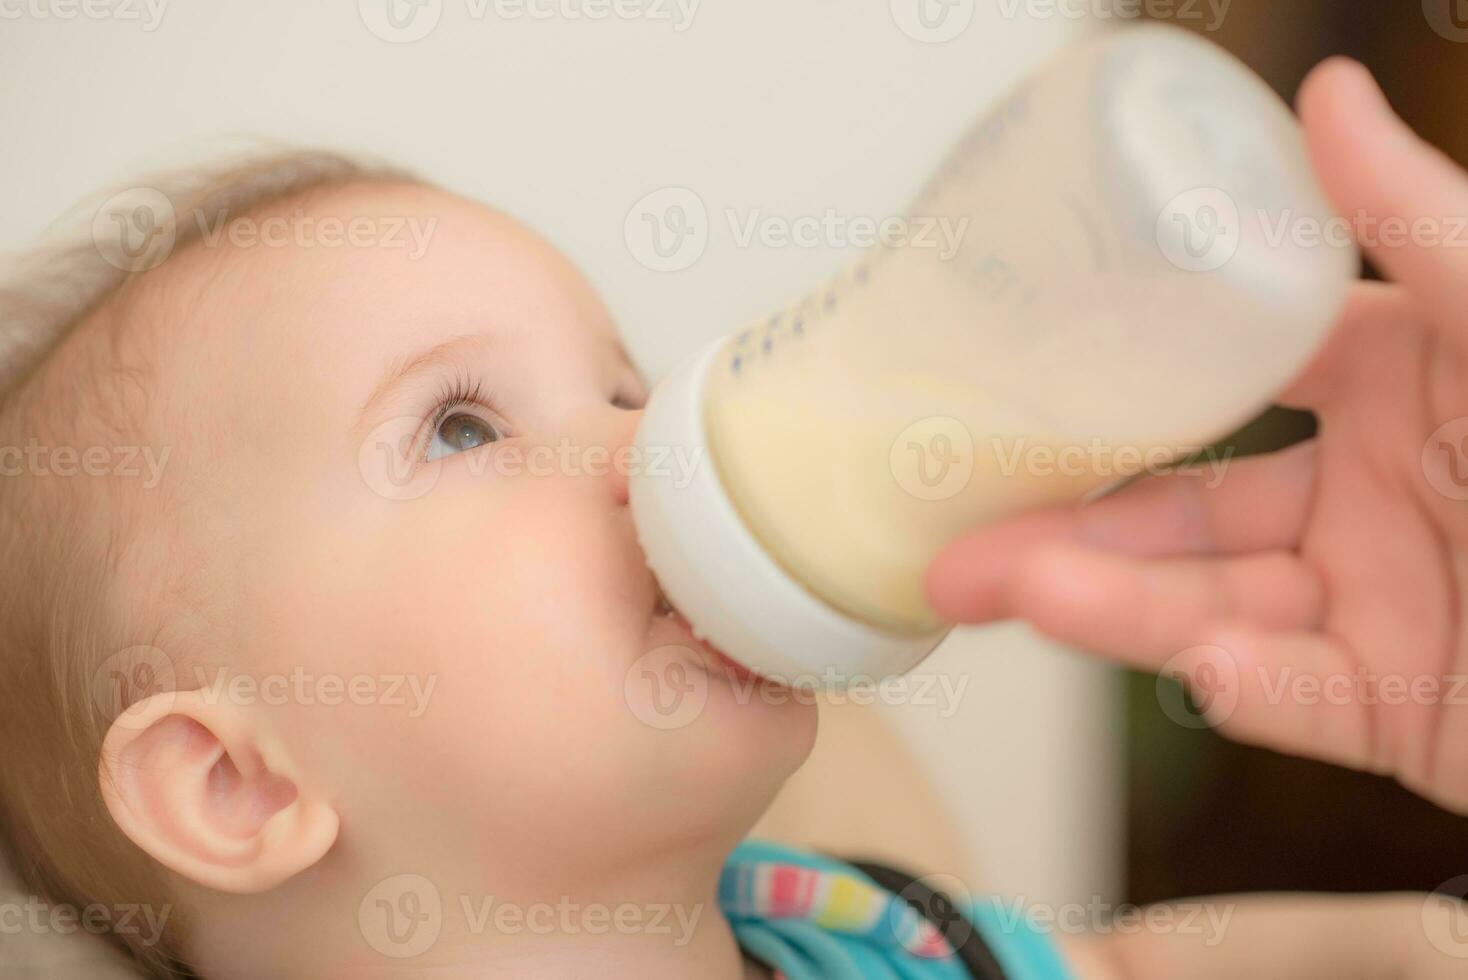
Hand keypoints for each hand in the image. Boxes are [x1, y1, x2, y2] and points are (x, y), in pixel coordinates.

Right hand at [926, 59, 1467, 813]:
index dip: (1130, 386)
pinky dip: (1242, 683)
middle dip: (1070, 528)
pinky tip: (1195, 659)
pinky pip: (1295, 697)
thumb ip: (1422, 223)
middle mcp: (1373, 498)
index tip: (1030, 385)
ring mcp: (1378, 608)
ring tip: (1011, 592)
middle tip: (966, 538)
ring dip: (1113, 605)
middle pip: (1188, 511)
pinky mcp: (1396, 711)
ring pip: (1212, 607)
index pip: (1236, 378)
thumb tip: (1329, 96)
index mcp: (1401, 388)